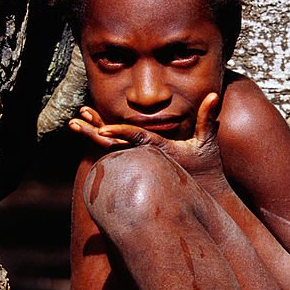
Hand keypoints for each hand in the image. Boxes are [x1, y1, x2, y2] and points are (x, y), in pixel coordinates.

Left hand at [69, 94, 223, 182]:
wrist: (204, 195)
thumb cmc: (206, 168)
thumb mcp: (207, 142)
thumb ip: (208, 118)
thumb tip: (214, 95)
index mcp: (159, 148)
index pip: (136, 137)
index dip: (119, 131)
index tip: (102, 129)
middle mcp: (145, 156)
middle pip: (114, 142)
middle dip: (94, 130)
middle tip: (75, 119)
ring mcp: (140, 162)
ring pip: (110, 148)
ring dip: (92, 134)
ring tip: (75, 122)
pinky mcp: (139, 164)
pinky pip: (115, 152)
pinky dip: (101, 141)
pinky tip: (89, 131)